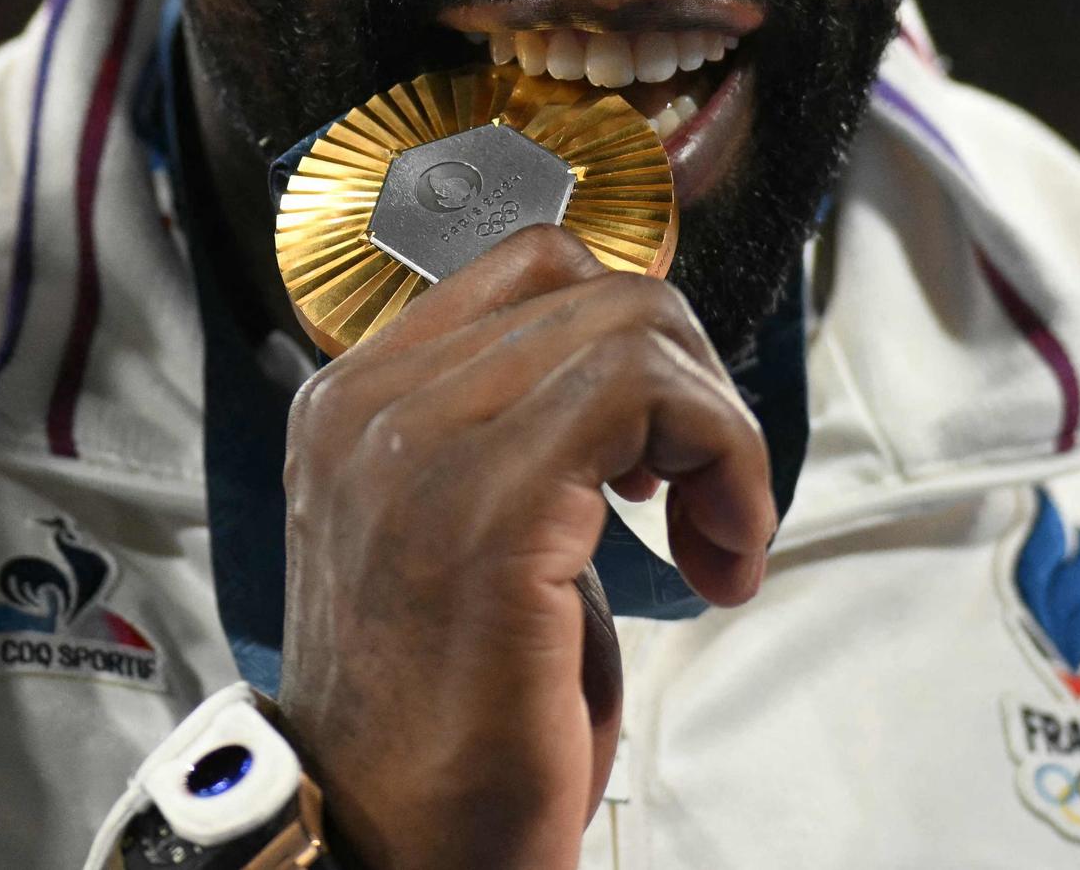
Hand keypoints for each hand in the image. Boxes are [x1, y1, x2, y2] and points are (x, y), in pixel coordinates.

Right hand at [275, 224, 774, 869]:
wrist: (385, 846)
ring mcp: (416, 446)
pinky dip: (724, 458)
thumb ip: (516, 431)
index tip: (663, 444)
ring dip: (716, 428)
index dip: (634, 335)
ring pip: (633, 324)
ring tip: (714, 535)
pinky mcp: (486, 505)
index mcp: (356, 401)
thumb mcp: (466, 537)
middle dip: (691, 385)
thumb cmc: (444, 720)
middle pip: (595, 286)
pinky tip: (716, 556)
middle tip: (705, 503)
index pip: (532, 267)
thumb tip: (638, 371)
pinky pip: (650, 393)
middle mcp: (369, 404)